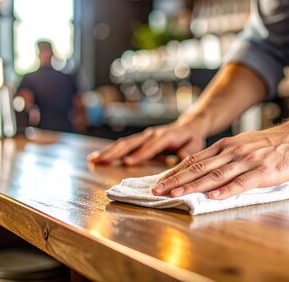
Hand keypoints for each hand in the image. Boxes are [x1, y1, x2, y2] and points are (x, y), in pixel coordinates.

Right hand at [87, 116, 208, 165]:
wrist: (189, 126)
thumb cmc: (192, 138)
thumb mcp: (195, 145)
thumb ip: (188, 151)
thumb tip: (182, 157)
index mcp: (165, 137)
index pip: (151, 147)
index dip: (140, 155)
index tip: (127, 163)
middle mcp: (152, 134)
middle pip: (131, 143)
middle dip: (115, 153)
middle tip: (101, 161)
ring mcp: (144, 136)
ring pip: (124, 143)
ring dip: (108, 151)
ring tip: (93, 159)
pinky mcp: (140, 139)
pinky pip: (123, 145)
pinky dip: (110, 150)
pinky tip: (98, 156)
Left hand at [151, 122, 288, 199]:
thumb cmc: (269, 145)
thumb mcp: (241, 145)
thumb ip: (223, 157)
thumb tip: (203, 172)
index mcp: (224, 146)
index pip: (194, 159)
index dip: (175, 171)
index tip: (159, 181)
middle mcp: (231, 152)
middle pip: (198, 167)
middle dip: (175, 179)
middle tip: (157, 190)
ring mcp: (246, 161)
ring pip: (215, 175)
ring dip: (193, 186)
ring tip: (177, 194)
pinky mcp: (262, 172)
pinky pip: (241, 182)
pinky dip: (226, 190)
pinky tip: (213, 197)